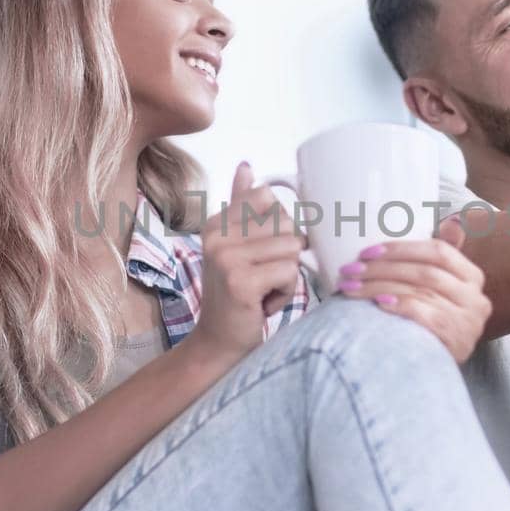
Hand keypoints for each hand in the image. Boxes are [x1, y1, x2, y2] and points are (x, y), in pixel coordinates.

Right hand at [188, 162, 305, 365]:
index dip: (278, 227)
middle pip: (286, 223)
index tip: (263, 252)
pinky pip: (289, 272)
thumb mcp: (237, 247)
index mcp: (217, 222)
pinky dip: (285, 292)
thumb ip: (242, 206)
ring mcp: (226, 257)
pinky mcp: (240, 280)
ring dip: (288, 276)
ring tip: (264, 290)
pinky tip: (264, 303)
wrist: (218, 343)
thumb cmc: (236, 296)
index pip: (268, 198)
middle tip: (262, 277)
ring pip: (292, 248)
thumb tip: (247, 166)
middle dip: (286, 255)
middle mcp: (217, 235)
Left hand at [336, 216, 490, 362]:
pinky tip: (378, 305)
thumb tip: (450, 222)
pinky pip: (425, 316)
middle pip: (424, 272)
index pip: (438, 251)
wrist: (429, 371)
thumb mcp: (438, 289)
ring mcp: (468, 322)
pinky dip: (400, 306)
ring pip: (420, 292)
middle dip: (382, 269)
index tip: (367, 251)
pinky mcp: (457, 342)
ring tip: (350, 287)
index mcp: (472, 277)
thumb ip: (441, 258)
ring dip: (379, 287)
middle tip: (350, 270)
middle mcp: (476, 298)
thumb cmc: (429, 322)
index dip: (401, 248)